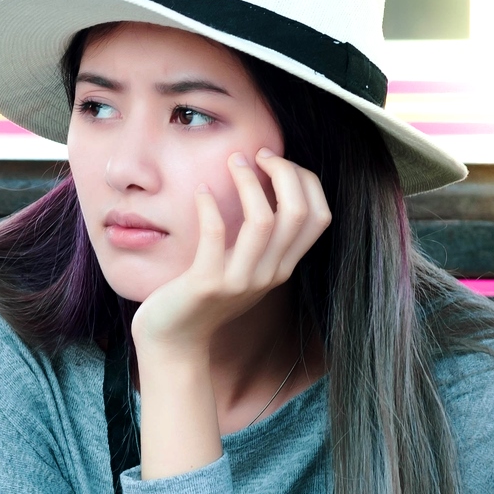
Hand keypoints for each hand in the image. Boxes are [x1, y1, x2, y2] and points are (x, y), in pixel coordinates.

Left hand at [131, 148, 329, 357]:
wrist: (174, 340)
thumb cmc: (204, 296)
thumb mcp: (244, 267)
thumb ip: (261, 240)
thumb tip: (266, 184)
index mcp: (283, 267)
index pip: (320, 216)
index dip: (306, 181)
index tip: (276, 161)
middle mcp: (270, 274)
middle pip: (298, 213)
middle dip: (283, 172)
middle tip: (257, 154)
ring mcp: (240, 281)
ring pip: (263, 221)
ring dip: (248, 182)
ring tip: (232, 161)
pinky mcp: (206, 283)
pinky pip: (214, 235)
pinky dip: (209, 206)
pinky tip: (200, 190)